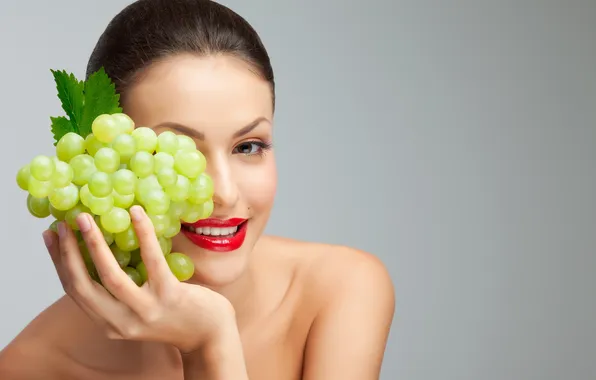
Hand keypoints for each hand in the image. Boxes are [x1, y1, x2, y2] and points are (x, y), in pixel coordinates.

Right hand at [43, 205, 235, 353]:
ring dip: (93, 244)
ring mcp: (145, 310)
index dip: (59, 262)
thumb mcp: (137, 312)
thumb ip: (119, 293)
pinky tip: (136, 213)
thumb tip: (102, 252)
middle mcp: (121, 322)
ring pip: (110, 275)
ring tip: (86, 218)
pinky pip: (151, 260)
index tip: (49, 236)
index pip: (74, 291)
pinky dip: (142, 234)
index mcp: (109, 324)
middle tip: (63, 222)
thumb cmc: (174, 316)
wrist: (210, 336)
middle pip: (82, 285)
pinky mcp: (168, 295)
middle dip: (67, 252)